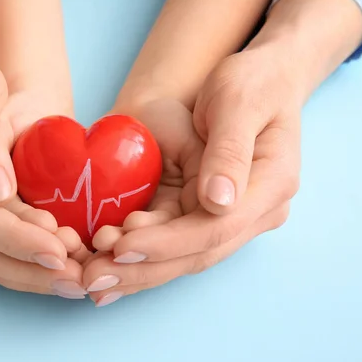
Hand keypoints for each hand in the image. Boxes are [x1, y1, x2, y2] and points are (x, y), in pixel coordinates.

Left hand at [84, 48, 299, 305]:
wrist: (257, 81)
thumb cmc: (251, 82)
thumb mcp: (240, 101)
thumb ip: (230, 150)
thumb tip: (218, 203)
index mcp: (270, 186)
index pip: (215, 228)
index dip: (167, 242)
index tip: (122, 246)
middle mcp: (254, 213)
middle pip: (196, 254)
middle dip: (143, 269)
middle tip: (93, 278)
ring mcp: (232, 217)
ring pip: (182, 257)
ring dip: (137, 272)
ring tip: (91, 280)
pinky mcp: (206, 214)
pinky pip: (173, 243)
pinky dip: (140, 258)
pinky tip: (108, 268)